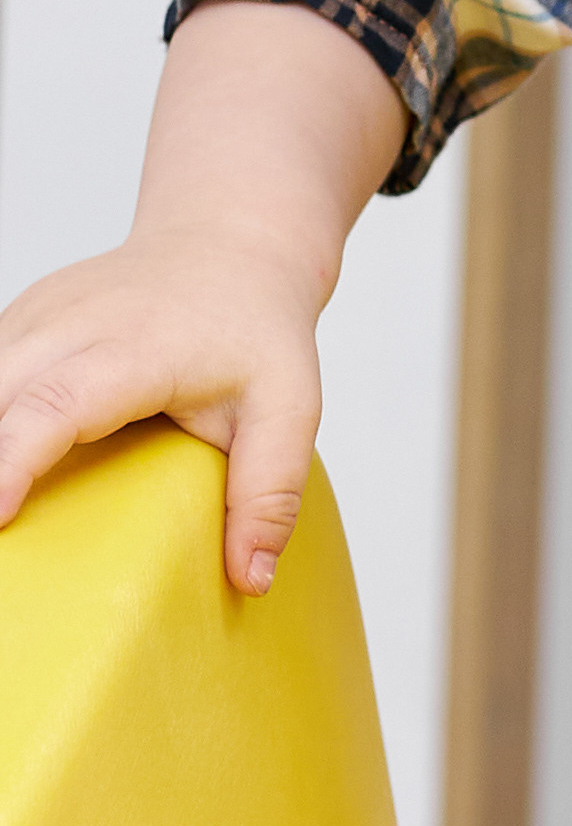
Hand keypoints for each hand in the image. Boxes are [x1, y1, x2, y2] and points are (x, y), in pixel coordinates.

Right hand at [0, 221, 325, 593]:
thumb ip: (271, 491)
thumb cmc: (257, 332)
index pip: (56, 404)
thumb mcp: (288, 407)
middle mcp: (73, 325)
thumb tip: (252, 579)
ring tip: (3, 503)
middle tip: (1, 534)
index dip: (12, 460)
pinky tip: (4, 459)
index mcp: (138, 349)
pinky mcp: (19, 320)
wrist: (232, 247)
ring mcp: (37, 315)